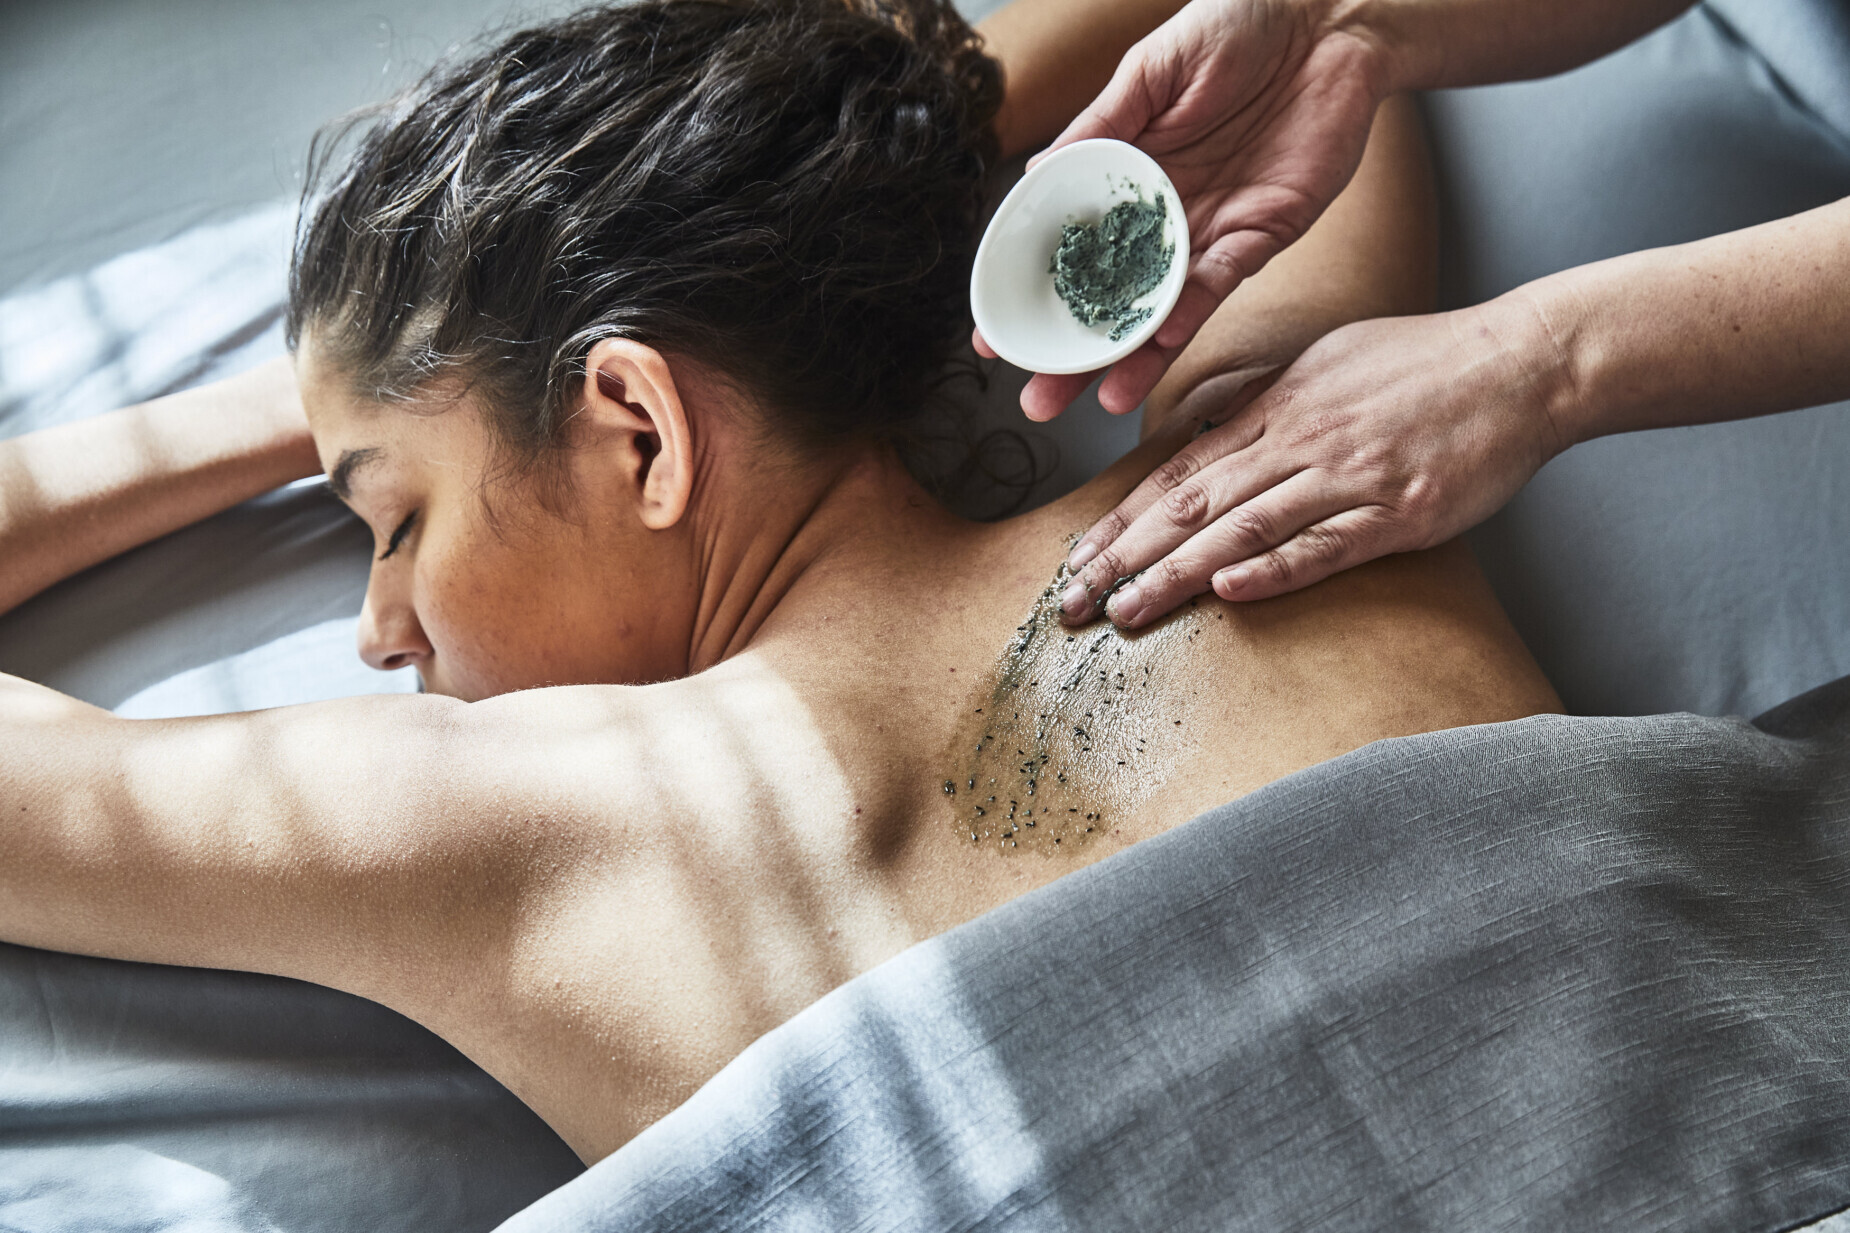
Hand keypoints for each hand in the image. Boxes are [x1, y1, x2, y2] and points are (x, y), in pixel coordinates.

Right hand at [975, 0, 1390, 420]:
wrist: (1327, 16)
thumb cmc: (1236, 25)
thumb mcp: (1150, 69)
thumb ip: (1100, 124)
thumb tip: (1034, 173)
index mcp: (1129, 178)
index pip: (1073, 252)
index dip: (1035, 295)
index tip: (995, 339)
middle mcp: (1166, 215)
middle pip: (1114, 299)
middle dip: (1078, 353)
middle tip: (1038, 398)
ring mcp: (1214, 228)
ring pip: (1166, 306)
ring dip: (1136, 355)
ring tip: (1102, 398)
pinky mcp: (1266, 229)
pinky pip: (1224, 278)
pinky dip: (1194, 308)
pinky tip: (1163, 338)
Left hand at [1056, 299, 1577, 626]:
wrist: (1522, 364)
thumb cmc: (1423, 364)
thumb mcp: (1324, 361)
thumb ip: (1258, 403)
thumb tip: (1199, 431)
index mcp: (1277, 408)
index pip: (1179, 474)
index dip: (1122, 521)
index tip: (1076, 559)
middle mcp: (1301, 441)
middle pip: (1193, 507)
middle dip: (1124, 558)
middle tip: (1071, 601)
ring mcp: (1349, 477)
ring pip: (1243, 530)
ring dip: (1176, 574)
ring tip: (1124, 611)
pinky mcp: (1400, 512)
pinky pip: (1326, 545)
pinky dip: (1275, 570)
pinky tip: (1229, 593)